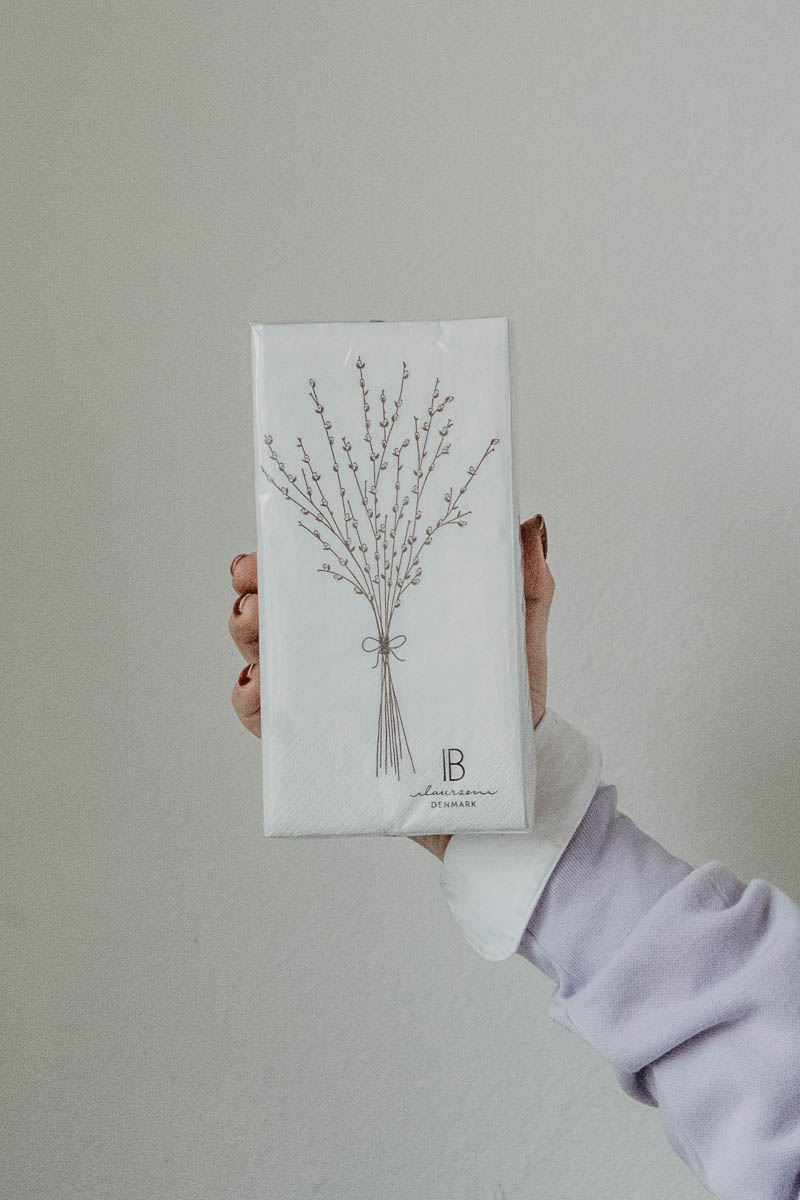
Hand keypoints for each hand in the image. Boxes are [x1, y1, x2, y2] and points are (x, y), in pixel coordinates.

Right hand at [228, 514, 552, 859]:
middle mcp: (342, 651)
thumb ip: (526, 585)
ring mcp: (328, 698)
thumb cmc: (504, 704)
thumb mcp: (515, 638)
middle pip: (277, 611)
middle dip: (254, 590)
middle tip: (254, 585)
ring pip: (263, 657)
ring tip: (254, 623)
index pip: (321, 576)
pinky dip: (251, 700)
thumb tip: (532, 525)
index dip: (286, 555)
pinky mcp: (321, 747)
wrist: (507, 785)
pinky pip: (269, 723)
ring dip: (246, 636)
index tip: (270, 545)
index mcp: (378, 615)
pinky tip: (259, 686)